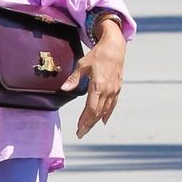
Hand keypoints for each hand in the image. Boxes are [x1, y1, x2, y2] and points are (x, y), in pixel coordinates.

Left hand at [60, 23, 125, 138]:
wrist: (115, 48)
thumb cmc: (97, 55)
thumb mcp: (82, 65)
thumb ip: (73, 79)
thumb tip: (64, 89)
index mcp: (97, 86)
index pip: (91, 109)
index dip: (84, 120)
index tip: (78, 128)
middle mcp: (107, 90)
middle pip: (97, 113)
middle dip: (88, 124)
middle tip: (81, 133)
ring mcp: (114, 90)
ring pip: (105, 110)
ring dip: (96, 121)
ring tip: (88, 128)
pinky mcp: (118, 88)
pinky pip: (113, 105)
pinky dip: (107, 114)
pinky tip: (102, 120)